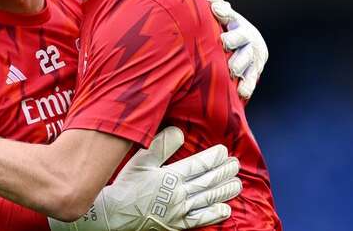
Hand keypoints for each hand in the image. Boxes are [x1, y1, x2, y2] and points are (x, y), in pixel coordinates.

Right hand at [49, 127, 241, 230]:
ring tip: (237, 183)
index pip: (199, 165)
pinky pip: (200, 220)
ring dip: (225, 190)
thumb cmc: (127, 184)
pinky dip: (214, 214)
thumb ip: (161, 145)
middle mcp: (179, 194)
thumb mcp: (141, 159)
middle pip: (207, 181)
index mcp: (171, 176)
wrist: (115, 213)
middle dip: (224, 172)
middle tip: (235, 165)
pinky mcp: (176, 224)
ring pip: (208, 199)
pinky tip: (225, 209)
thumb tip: (179, 131)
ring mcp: (179, 211)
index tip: (224, 151)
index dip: (214, 157)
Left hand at [201, 0, 268, 99]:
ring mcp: (252, 56)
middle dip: (234, 39)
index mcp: (236, 22)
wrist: (238, 48)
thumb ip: (212, 2)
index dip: (224, 12)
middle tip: (225, 42)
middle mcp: (247, 38)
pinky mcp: (254, 72)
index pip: (230, 14)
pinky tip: (241, 92)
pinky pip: (251, 79)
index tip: (216, 10)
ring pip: (248, 60)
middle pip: (242, 37)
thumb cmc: (221, 29)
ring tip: (232, 70)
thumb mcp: (218, 15)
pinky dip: (247, 85)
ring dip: (240, 64)